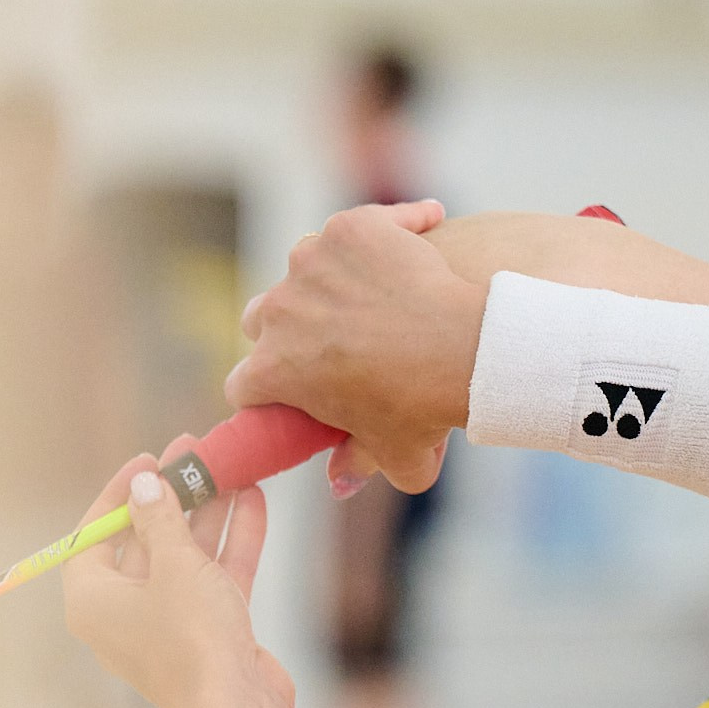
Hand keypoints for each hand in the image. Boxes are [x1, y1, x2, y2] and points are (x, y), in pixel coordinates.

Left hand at [62, 445, 294, 707]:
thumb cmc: (191, 637)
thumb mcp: (174, 564)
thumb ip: (160, 518)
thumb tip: (144, 485)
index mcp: (92, 600)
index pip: (93, 535)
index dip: (119, 493)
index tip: (147, 460)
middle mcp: (123, 612)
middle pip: (144, 541)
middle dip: (172, 497)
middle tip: (192, 453)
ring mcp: (168, 623)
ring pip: (185, 556)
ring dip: (208, 513)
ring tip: (229, 468)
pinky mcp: (208, 632)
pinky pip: (215, 577)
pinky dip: (232, 542)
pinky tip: (253, 499)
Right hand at [226, 201, 479, 494]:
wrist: (465, 347)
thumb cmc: (423, 409)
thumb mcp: (393, 456)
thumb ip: (359, 468)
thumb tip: (340, 483)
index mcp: (274, 371)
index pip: (243, 384)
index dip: (263, 391)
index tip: (287, 392)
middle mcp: (279, 311)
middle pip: (260, 318)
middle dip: (285, 329)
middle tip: (328, 340)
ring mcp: (311, 262)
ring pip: (302, 267)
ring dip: (326, 279)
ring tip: (372, 290)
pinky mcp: (350, 227)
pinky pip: (360, 224)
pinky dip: (389, 228)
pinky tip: (421, 233)